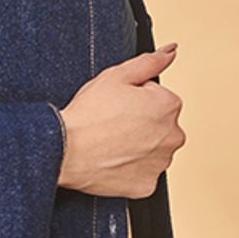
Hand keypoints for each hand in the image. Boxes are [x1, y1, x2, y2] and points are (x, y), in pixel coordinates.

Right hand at [55, 44, 183, 199]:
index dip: (136, 100)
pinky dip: (130, 170)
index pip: (160, 99)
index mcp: (169, 106)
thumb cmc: (88, 115)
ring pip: (152, 152)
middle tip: (113, 124)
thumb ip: (150, 62)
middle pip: (160, 127)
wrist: (65, 150)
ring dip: (138, 148)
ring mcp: (160, 163)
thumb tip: (170, 51)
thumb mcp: (117, 75)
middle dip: (142, 124)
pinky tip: (112, 160)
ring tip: (111, 142)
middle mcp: (172, 136)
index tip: (119, 106)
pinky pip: (142, 175)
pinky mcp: (147, 185)